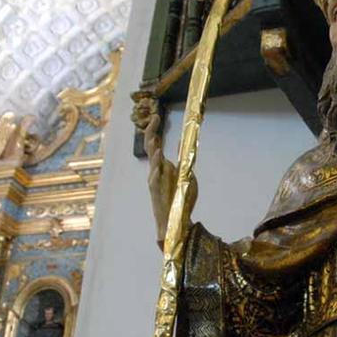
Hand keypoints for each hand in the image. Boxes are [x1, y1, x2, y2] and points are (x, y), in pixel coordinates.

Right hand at [131, 98, 195, 243]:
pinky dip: (156, 168)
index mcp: (162, 165)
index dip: (154, 130)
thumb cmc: (181, 199)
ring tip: (155, 138)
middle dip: (151, 133)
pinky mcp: (156, 192)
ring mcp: (155, 180)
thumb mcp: (186, 174)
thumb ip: (184, 159)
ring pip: (152, 161)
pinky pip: (154, 178)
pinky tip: (159, 159)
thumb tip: (184, 142)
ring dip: (153, 149)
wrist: (177, 221)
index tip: (156, 116)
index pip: (155, 144)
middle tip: (154, 119)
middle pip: (150, 148)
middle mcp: (156, 170)